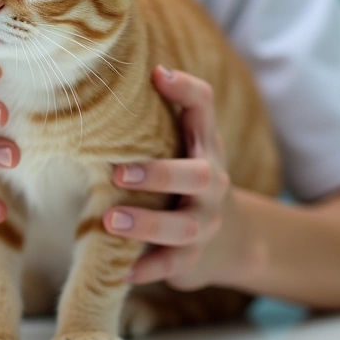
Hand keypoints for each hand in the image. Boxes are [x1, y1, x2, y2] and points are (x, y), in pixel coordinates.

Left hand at [104, 66, 249, 289]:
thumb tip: (125, 67)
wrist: (230, 240)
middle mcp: (211, 182)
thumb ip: (162, 110)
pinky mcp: (193, 259)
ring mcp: (205, 222)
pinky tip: (121, 272)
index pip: (204, 109)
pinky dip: (147, 269)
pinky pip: (172, 267)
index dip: (186, 90)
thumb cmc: (188, 178)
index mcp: (204, 146)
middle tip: (118, 172)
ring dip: (147, 224)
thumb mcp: (184, 142)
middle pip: (199, 175)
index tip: (157, 74)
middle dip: (160, 173)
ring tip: (110, 221)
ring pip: (183, 227)